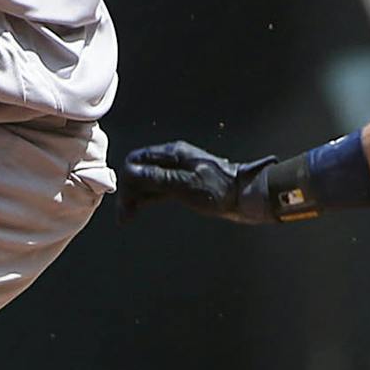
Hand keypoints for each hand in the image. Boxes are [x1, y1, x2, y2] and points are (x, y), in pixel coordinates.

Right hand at [117, 142, 276, 222]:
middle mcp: (172, 159)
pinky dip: (146, 198)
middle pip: (139, 170)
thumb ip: (157, 178)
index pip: (137, 160)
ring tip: (127, 216)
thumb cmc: (219, 190)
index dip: (126, 180)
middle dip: (128, 191)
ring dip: (135, 197)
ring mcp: (177, 171)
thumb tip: (130, 173)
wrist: (244, 195)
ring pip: (147, 181)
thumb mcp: (185, 185)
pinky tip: (139, 209)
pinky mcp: (182, 183)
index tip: (125, 201)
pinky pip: (157, 188)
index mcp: (173, 153)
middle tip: (124, 215)